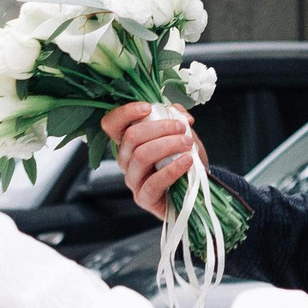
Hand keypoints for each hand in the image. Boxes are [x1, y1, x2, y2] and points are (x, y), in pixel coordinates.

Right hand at [103, 101, 205, 217]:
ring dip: (168, 145)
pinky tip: (187, 161)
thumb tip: (178, 111)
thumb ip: (176, 117)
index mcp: (128, 142)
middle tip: (181, 128)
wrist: (196, 187)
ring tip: (187, 143)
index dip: (125, 113)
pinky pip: (153, 182)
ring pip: (141, 156)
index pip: (111, 124)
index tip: (148, 108)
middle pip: (131, 137)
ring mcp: (133, 180)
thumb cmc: (183, 159)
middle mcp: (125, 160)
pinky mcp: (144, 198)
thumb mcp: (181, 133)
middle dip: (159, 128)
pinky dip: (172, 169)